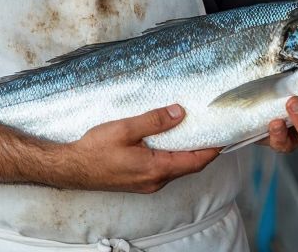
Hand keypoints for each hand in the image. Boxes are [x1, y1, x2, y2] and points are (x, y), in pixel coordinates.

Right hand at [56, 105, 219, 193]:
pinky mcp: (139, 182)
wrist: (72, 169)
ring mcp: (147, 184)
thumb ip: (153, 121)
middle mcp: (155, 181)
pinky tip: (169, 142)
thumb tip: (179, 113)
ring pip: (176, 168)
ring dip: (187, 153)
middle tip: (212, 129)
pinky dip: (173, 156)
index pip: (195, 161)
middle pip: (189, 166)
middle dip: (203, 150)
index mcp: (156, 169)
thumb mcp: (125, 128)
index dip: (212, 149)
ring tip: (194, 131)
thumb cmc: (95, 150)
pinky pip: (164, 170)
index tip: (225, 135)